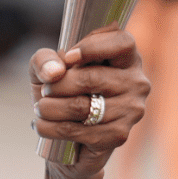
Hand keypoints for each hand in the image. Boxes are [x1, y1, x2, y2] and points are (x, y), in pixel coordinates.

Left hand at [30, 28, 148, 178]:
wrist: (66, 131)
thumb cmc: (60, 89)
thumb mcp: (47, 66)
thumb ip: (44, 59)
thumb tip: (54, 72)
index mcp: (126, 57)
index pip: (122, 43)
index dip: (92, 47)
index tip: (68, 57)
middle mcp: (136, 82)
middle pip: (92, 78)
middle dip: (59, 85)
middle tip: (44, 90)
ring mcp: (131, 110)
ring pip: (82, 106)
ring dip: (51, 108)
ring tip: (40, 108)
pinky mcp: (119, 135)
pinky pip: (79, 131)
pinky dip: (53, 128)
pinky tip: (43, 124)